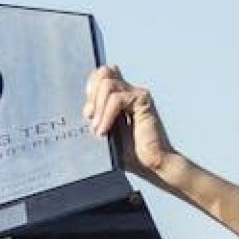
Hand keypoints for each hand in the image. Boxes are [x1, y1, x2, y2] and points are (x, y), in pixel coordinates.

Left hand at [83, 65, 183, 185]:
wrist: (153, 165)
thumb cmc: (131, 153)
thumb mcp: (106, 132)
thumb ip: (98, 117)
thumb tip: (85, 108)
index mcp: (121, 96)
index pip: (101, 75)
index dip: (90, 88)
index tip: (89, 114)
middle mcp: (129, 91)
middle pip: (103, 73)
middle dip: (92, 96)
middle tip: (91, 119)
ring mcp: (136, 94)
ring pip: (107, 85)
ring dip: (98, 108)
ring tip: (99, 130)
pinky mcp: (142, 101)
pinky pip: (117, 99)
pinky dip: (107, 115)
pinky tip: (105, 131)